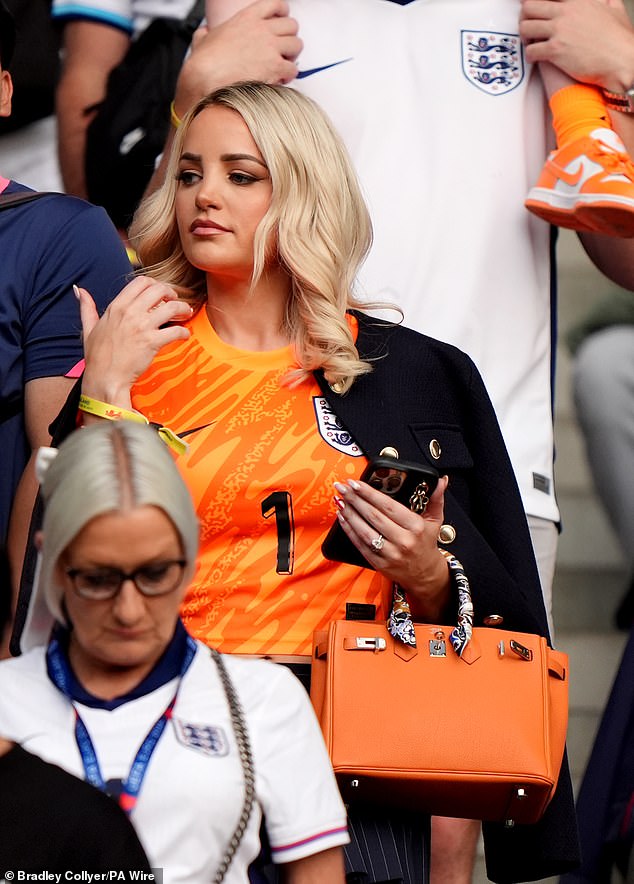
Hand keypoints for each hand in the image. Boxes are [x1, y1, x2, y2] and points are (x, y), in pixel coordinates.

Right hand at [77, 276, 191, 406]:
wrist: (104, 379)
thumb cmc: (97, 357)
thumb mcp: (88, 328)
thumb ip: (86, 307)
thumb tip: (80, 290)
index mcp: (116, 307)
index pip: (141, 282)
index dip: (155, 284)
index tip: (161, 293)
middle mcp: (129, 313)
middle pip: (159, 290)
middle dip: (171, 293)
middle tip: (176, 302)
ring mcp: (141, 327)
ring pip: (172, 307)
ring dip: (183, 309)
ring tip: (186, 313)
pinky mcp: (152, 342)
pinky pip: (176, 331)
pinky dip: (184, 332)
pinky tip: (184, 335)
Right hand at [173, 0, 301, 116]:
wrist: (206, 79)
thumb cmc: (204, 63)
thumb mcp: (203, 39)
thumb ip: (207, 33)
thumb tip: (204, 33)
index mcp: (247, 17)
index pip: (275, 4)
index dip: (283, 13)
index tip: (283, 20)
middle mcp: (262, 29)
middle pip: (291, 25)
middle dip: (289, 37)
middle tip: (283, 49)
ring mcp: (270, 47)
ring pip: (297, 45)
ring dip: (292, 55)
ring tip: (283, 65)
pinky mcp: (275, 67)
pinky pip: (294, 68)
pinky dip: (289, 74)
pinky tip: (280, 79)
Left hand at [333, 475, 450, 619]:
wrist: (425, 575)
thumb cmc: (426, 544)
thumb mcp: (435, 520)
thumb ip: (436, 498)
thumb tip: (441, 481)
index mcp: (416, 526)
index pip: (388, 506)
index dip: (370, 493)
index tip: (356, 483)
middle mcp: (403, 540)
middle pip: (373, 516)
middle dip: (355, 499)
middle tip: (342, 487)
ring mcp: (390, 553)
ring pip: (364, 530)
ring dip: (349, 513)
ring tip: (339, 499)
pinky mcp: (379, 563)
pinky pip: (360, 544)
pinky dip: (349, 529)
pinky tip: (342, 517)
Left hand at [519, 0, 633, 90]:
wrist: (621, 61)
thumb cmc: (619, 40)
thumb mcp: (614, 9)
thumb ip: (604, 1)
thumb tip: (605, 0)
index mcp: (578, 0)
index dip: (538, 2)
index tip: (533, 9)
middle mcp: (566, 12)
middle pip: (530, 6)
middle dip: (524, 16)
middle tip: (527, 26)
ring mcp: (560, 30)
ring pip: (526, 27)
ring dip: (524, 36)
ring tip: (529, 43)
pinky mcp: (556, 50)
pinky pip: (531, 50)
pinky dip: (529, 55)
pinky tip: (534, 58)